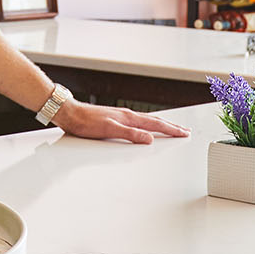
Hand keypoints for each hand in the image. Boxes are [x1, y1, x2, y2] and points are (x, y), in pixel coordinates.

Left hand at [50, 102, 190, 143]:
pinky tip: (146, 126)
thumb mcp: (109, 130)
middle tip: (184, 130)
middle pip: (155, 121)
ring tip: (171, 127)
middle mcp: (127, 115)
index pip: (155, 124)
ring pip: (147, 120)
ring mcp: (122, 116)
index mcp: (129, 118)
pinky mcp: (115, 118)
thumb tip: (149, 139)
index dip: (171, 130)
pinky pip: (138, 121)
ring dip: (161, 124)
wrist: (70, 114)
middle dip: (171, 126)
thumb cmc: (86, 122)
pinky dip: (148, 124)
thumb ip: (130, 134)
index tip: (183, 133)